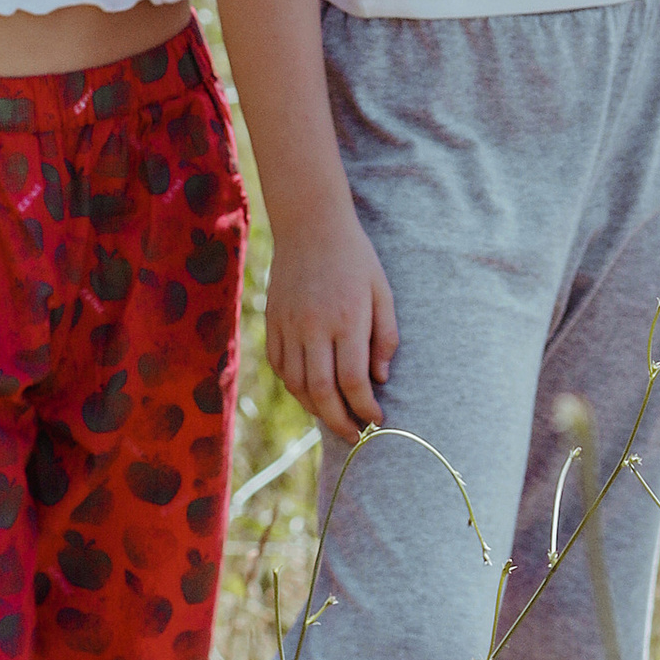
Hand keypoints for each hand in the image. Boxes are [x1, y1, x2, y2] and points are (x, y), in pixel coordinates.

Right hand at [264, 207, 397, 439]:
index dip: (366, 408)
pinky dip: (293, 385)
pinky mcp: (273, 320)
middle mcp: (313, 326)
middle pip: (321, 391)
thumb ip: (386, 337)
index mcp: (346, 319)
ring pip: (296, 383)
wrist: (309, 224)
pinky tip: (309, 390)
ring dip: (315, 408)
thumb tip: (380, 379)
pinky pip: (280, 365)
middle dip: (339, 421)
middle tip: (354, 435)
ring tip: (333, 416)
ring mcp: (288, 324)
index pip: (354, 381)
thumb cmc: (355, 258)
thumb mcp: (382, 292)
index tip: (377, 419)